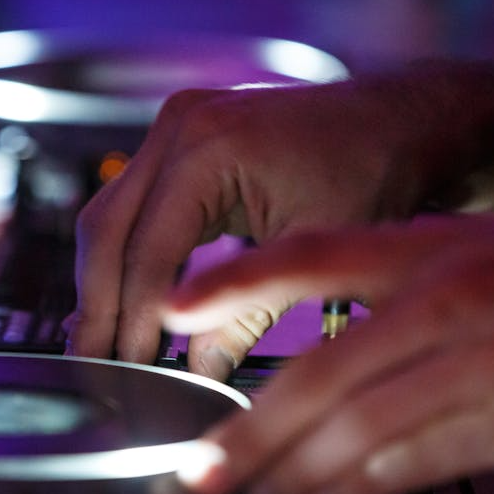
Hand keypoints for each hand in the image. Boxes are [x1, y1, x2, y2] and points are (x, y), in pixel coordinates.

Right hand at [68, 78, 474, 372]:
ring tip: (103, 341)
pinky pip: (132, 203)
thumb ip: (246, 315)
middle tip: (93, 364)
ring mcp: (175, 126)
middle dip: (97, 304)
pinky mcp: (181, 140)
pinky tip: (128, 299)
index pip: (148, 251)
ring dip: (103, 281)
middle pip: (106, 229)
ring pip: (108, 215)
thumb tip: (199, 372)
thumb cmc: (373, 169)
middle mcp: (180, 126)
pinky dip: (126, 255)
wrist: (400, 121)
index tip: (132, 369)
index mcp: (209, 147)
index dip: (134, 320)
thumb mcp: (309, 251)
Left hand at [167, 214, 493, 493]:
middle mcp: (445, 300)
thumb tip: (270, 311)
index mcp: (423, 250)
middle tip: (203, 468)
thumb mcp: (448, 245)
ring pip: (365, 430)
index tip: (170, 310)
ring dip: (297, 473)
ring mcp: (483, 362)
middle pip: (324, 375)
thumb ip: (358, 273)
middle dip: (252, 433)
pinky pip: (420, 464)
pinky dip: (360, 488)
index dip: (234, 284)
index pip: (311, 255)